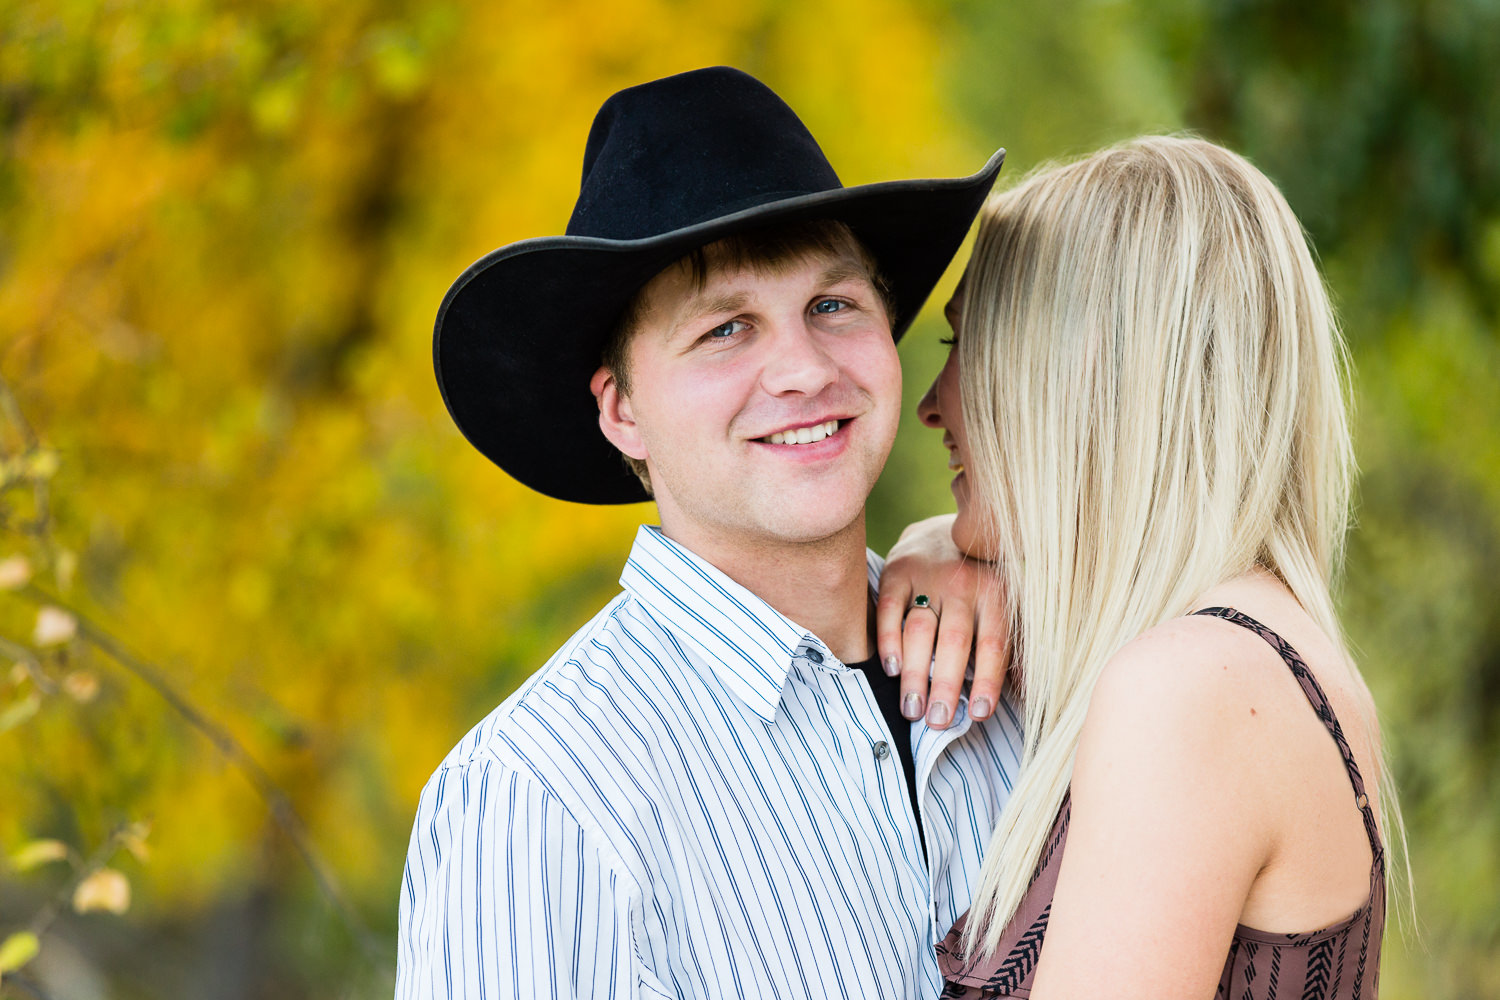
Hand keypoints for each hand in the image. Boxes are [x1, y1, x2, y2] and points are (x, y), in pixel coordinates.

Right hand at [875, 514, 1010, 729]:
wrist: (943, 531)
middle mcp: (964, 584)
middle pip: (955, 640)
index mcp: (997, 594)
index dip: (988, 680)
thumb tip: (1028, 696)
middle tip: (938, 720)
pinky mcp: (897, 571)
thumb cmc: (978, 583)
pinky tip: (892, 669)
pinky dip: (888, 640)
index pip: (994, 643)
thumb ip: (1014, 647)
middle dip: (946, 684)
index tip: (979, 714)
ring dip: (916, 673)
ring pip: (920, 629)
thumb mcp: (1005, 605)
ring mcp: (929, 576)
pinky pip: (890, 609)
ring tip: (912, 709)